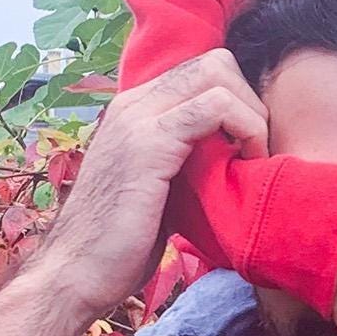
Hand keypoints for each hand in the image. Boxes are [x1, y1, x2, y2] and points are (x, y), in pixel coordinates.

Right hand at [0, 51, 269, 335]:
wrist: (77, 272)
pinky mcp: (149, 144)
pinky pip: (214, 107)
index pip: (204, 72)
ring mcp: (139, 118)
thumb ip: (187, 164)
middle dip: (252, 103)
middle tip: (259, 152)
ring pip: (218, 75)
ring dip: (253, 115)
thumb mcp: (162, 192)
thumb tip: (230, 159)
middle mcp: (135, 103)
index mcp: (137, 112)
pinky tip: (247, 165)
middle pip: (216, 63)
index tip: (252, 147)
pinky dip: (245, 129)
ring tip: (255, 161)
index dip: (240, 102)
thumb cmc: (121, 245)